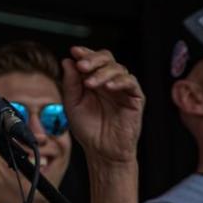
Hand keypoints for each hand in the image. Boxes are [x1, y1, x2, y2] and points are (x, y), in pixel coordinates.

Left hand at [61, 48, 144, 165]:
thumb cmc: (89, 129)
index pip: (92, 59)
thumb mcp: (72, 104)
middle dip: (93, 59)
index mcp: (94, 80)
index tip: (74, 52)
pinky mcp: (135, 98)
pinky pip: (131, 83)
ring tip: (90, 83)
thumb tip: (67, 61)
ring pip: (118, 68)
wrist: (102, 151)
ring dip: (103, 72)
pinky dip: (120, 82)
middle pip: (106, 58)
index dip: (84, 53)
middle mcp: (109, 81)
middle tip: (82, 66)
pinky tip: (109, 86)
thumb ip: (70, 83)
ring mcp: (123, 88)